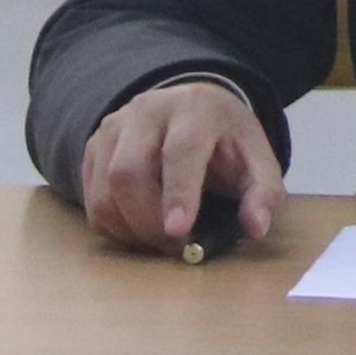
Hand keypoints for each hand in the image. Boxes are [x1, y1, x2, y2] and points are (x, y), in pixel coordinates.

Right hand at [76, 76, 283, 255]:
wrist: (191, 108)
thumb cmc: (224, 140)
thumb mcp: (257, 159)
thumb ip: (264, 193)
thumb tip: (255, 228)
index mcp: (195, 109)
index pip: (180, 150)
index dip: (178, 193)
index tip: (178, 230)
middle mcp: (146, 112)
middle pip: (128, 171)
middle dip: (148, 220)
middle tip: (174, 246)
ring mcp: (113, 129)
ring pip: (104, 189)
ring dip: (129, 228)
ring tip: (159, 241)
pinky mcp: (93, 149)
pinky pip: (92, 200)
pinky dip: (114, 226)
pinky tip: (140, 229)